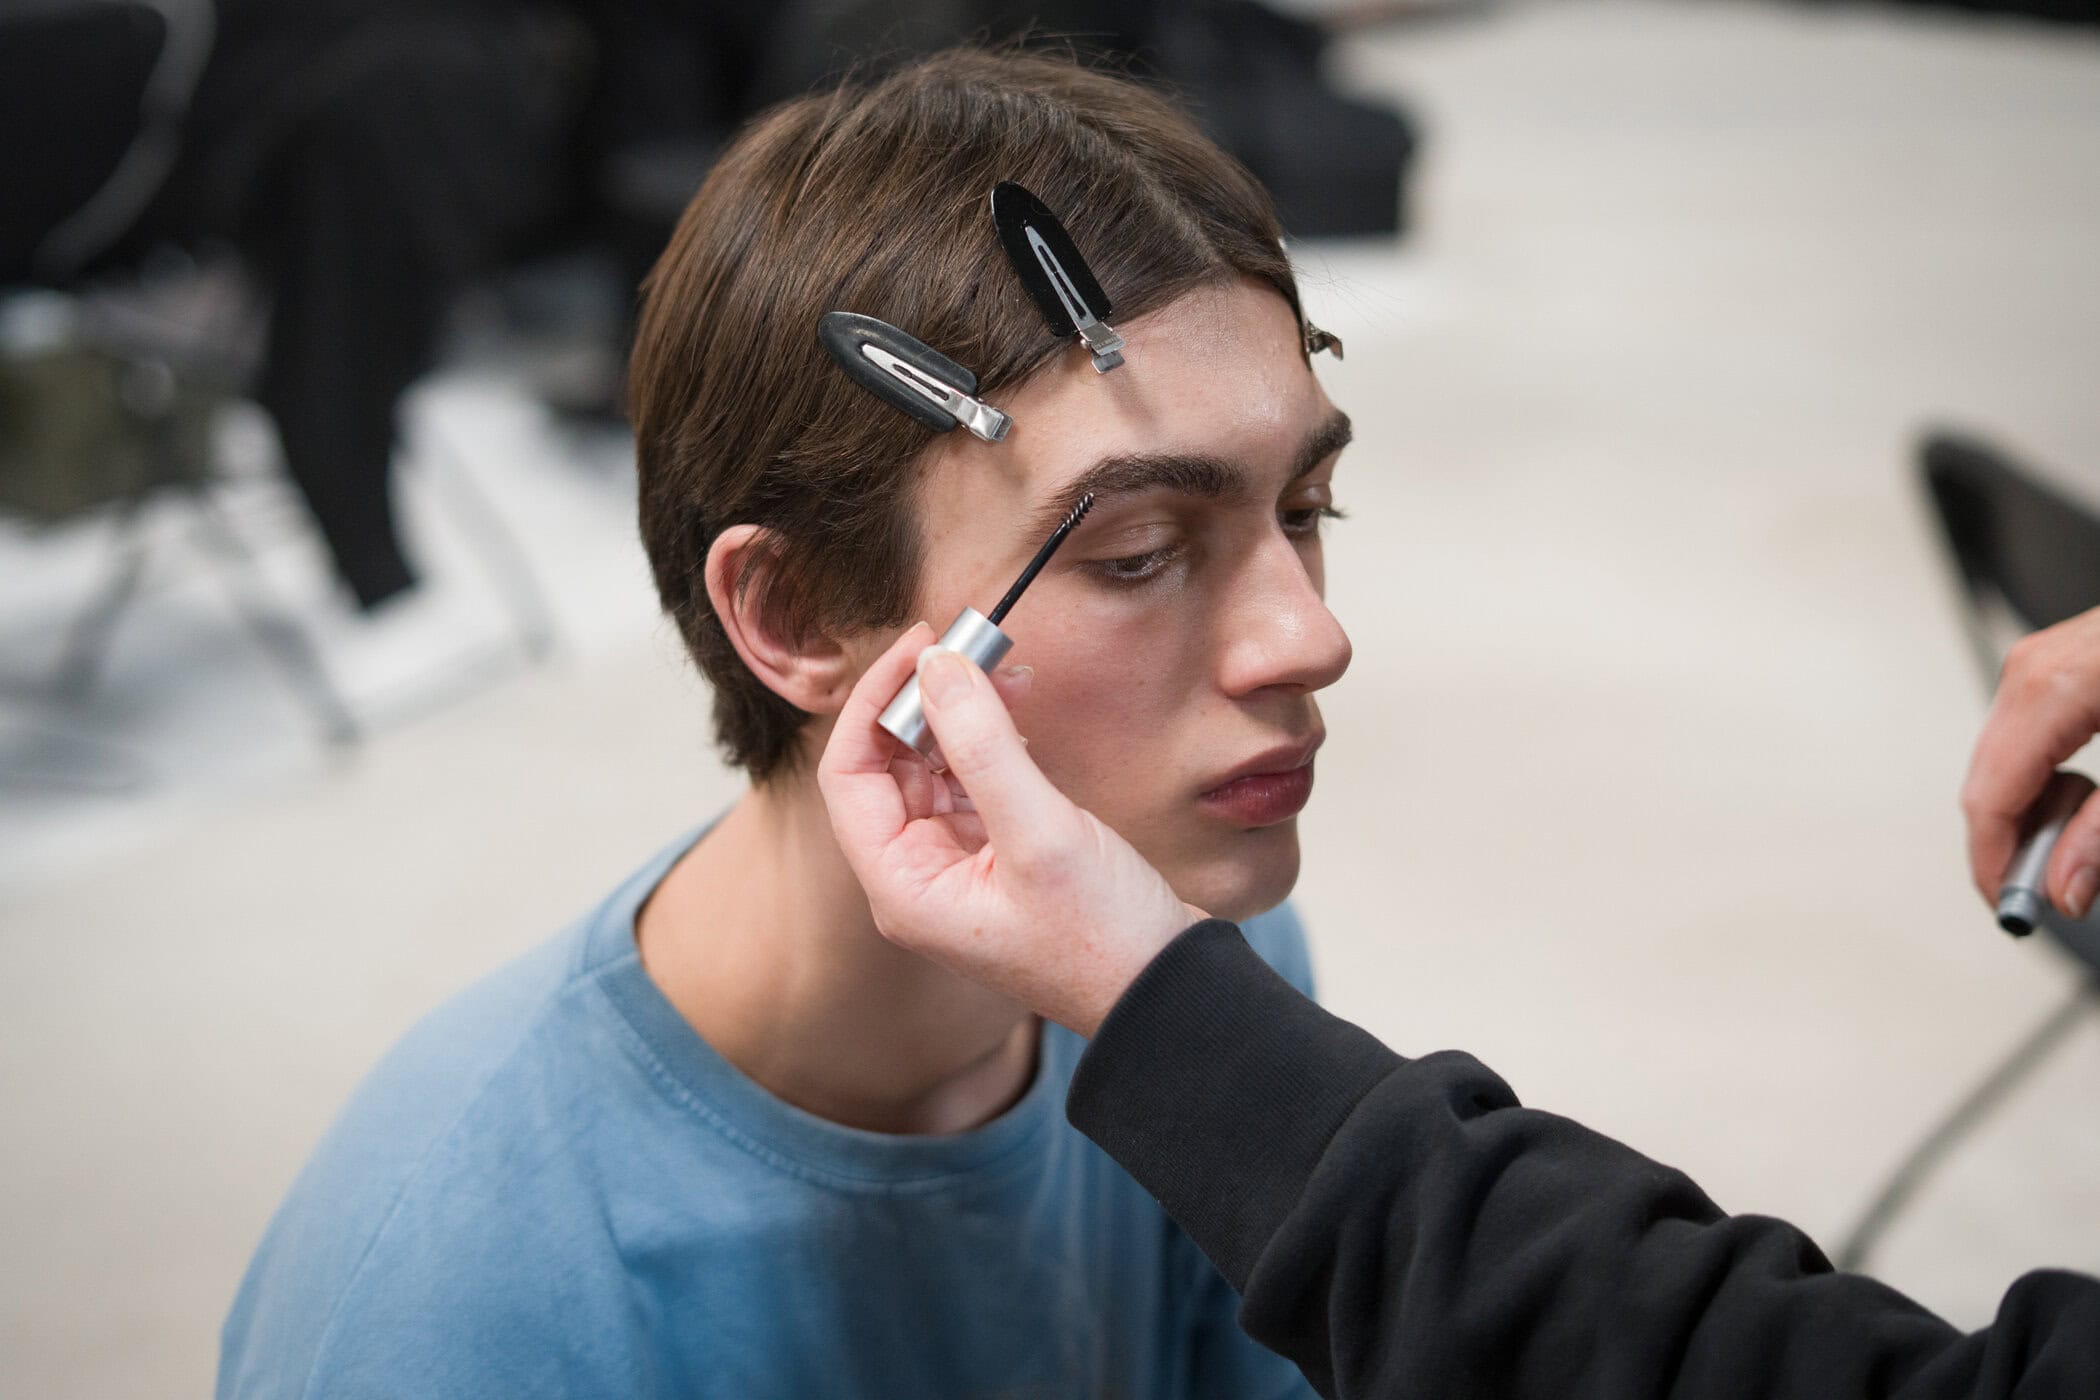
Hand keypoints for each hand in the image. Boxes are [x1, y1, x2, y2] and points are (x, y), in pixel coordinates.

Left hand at [819, 623, 1202, 1035]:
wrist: (1165, 993)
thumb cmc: (1102, 938)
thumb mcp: (1040, 834)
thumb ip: (983, 746)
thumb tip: (937, 666)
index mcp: (902, 886)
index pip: (848, 774)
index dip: (874, 701)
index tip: (920, 645)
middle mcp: (918, 876)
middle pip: (887, 764)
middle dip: (924, 700)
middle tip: (971, 645)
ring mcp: (957, 866)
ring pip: (933, 766)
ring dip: (961, 714)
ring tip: (1005, 669)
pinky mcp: (999, 854)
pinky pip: (974, 780)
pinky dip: (991, 739)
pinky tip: (1019, 711)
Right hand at [1961, 605, 2099, 920]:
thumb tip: (2066, 886)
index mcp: (2054, 689)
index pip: (1989, 796)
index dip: (1995, 864)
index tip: (2014, 910)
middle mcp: (2030, 672)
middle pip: (1987, 783)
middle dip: (2016, 844)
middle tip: (2058, 886)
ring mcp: (2037, 665)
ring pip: (2002, 764)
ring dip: (2037, 813)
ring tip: (2086, 829)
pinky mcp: (2053, 668)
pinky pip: (2023, 739)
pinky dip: (2046, 779)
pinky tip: (2086, 793)